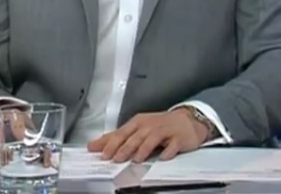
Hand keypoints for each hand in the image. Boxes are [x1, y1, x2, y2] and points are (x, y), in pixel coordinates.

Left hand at [87, 110, 209, 162]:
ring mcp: (166, 131)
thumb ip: (116, 137)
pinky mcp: (179, 138)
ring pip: (153, 139)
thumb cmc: (159, 126)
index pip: (123, 133)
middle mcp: (151, 125)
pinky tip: (163, 157)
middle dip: (126, 148)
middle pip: (136, 136)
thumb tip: (93, 146)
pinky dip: (168, 151)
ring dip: (144, 149)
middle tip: (116, 159)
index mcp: (139, 122)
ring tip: (136, 159)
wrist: (188, 121)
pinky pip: (173, 145)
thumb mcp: (137, 128)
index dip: (112, 143)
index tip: (103, 155)